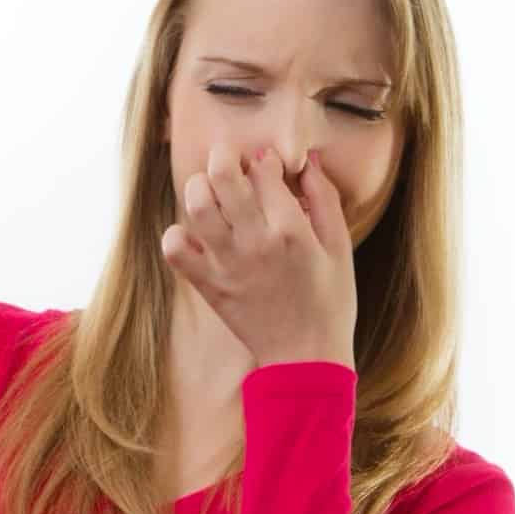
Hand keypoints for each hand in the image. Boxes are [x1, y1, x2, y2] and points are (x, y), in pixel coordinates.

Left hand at [160, 145, 355, 369]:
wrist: (305, 358)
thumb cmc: (329, 302)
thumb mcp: (339, 248)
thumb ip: (324, 200)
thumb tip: (310, 161)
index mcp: (291, 231)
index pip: (264, 170)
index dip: (264, 159)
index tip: (267, 166)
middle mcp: (254, 242)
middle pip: (223, 176)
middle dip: (224, 156)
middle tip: (230, 160)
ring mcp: (226, 264)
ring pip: (196, 204)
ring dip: (199, 186)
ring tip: (210, 189)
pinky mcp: (207, 285)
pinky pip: (175, 250)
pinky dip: (177, 234)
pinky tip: (194, 232)